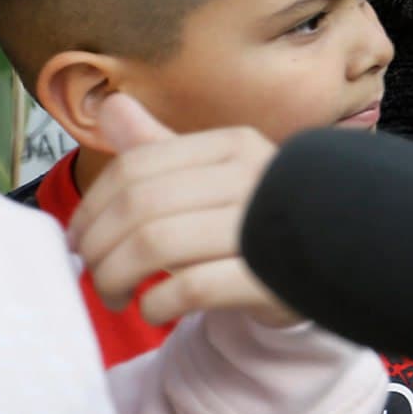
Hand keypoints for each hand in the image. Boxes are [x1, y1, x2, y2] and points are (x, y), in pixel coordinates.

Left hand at [68, 95, 295, 326]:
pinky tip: (155, 308)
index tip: (79, 240)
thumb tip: (109, 105)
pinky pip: (189, 288)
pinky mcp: (271, 276)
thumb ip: (158, 148)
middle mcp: (253, 176)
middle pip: (139, 207)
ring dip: (115, 278)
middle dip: (98, 248)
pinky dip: (155, 304)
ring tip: (115, 294)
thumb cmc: (253, 220)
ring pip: (155, 244)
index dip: (91, 208)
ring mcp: (265, 226)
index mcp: (235, 146)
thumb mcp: (210, 178)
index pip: (136, 167)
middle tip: (92, 273)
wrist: (333, 261)